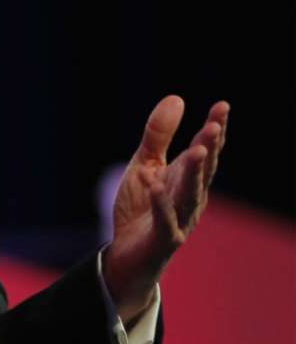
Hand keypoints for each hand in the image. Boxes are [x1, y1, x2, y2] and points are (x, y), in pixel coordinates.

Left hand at [103, 96, 228, 321]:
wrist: (128, 254)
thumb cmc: (142, 207)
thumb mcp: (146, 165)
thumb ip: (158, 135)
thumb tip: (177, 98)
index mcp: (186, 178)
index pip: (204, 150)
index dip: (214, 130)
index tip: (223, 106)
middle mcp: (190, 197)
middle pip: (202, 170)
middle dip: (209, 148)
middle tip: (215, 125)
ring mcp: (179, 219)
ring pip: (190, 194)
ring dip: (194, 173)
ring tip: (197, 150)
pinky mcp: (163, 238)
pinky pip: (164, 221)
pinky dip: (162, 205)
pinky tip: (157, 187)